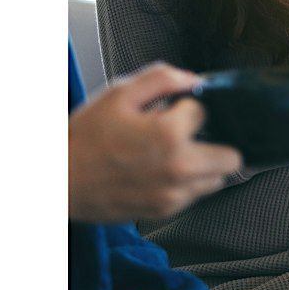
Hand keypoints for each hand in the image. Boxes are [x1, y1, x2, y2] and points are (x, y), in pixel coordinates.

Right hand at [68, 63, 242, 222]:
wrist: (57, 181)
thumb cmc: (83, 139)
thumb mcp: (118, 94)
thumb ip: (161, 79)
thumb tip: (193, 79)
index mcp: (170, 135)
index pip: (205, 112)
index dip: (187, 108)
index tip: (170, 111)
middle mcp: (179, 168)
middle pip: (231, 156)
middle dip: (215, 141)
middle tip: (189, 135)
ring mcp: (174, 194)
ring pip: (217, 179)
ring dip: (204, 164)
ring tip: (173, 154)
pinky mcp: (165, 210)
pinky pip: (195, 195)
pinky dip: (187, 183)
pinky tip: (159, 171)